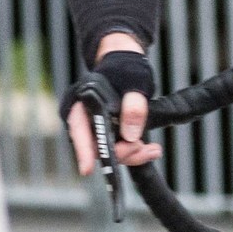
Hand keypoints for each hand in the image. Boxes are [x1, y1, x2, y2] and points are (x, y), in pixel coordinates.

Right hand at [60, 48, 162, 174]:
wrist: (126, 61)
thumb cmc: (126, 68)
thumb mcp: (135, 81)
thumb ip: (134, 106)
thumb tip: (131, 136)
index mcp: (81, 102)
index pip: (79, 129)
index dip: (83, 151)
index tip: (87, 170)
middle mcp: (83, 117)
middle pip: (95, 145)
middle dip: (120, 153)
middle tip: (144, 150)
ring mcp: (95, 126)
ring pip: (108, 150)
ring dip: (130, 154)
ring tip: (153, 150)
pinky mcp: (107, 131)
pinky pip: (116, 146)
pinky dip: (133, 150)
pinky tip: (150, 149)